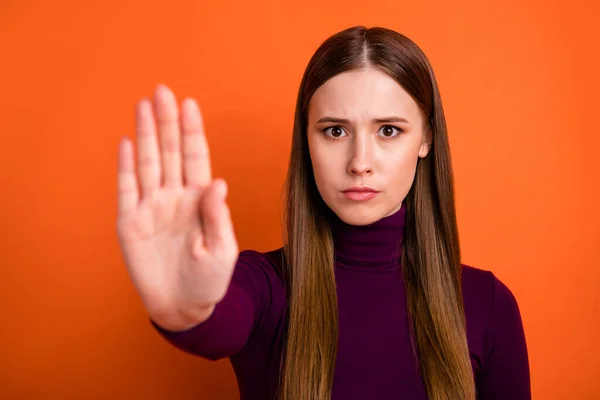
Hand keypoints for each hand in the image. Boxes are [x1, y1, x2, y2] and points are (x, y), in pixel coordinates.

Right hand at [116, 84, 238, 328]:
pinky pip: (127, 189)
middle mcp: (175, 196)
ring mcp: (152, 207)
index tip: (190, 104)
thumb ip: (218, 216)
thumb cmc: (209, 279)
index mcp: (200, 199)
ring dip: (145, 135)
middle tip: (163, 91)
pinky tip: (126, 142)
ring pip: (148, 163)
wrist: (183, 306)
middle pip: (169, 152)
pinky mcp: (131, 223)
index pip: (196, 157)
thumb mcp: (222, 250)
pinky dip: (126, 167)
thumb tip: (218, 182)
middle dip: (167, 122)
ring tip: (144, 106)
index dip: (192, 131)